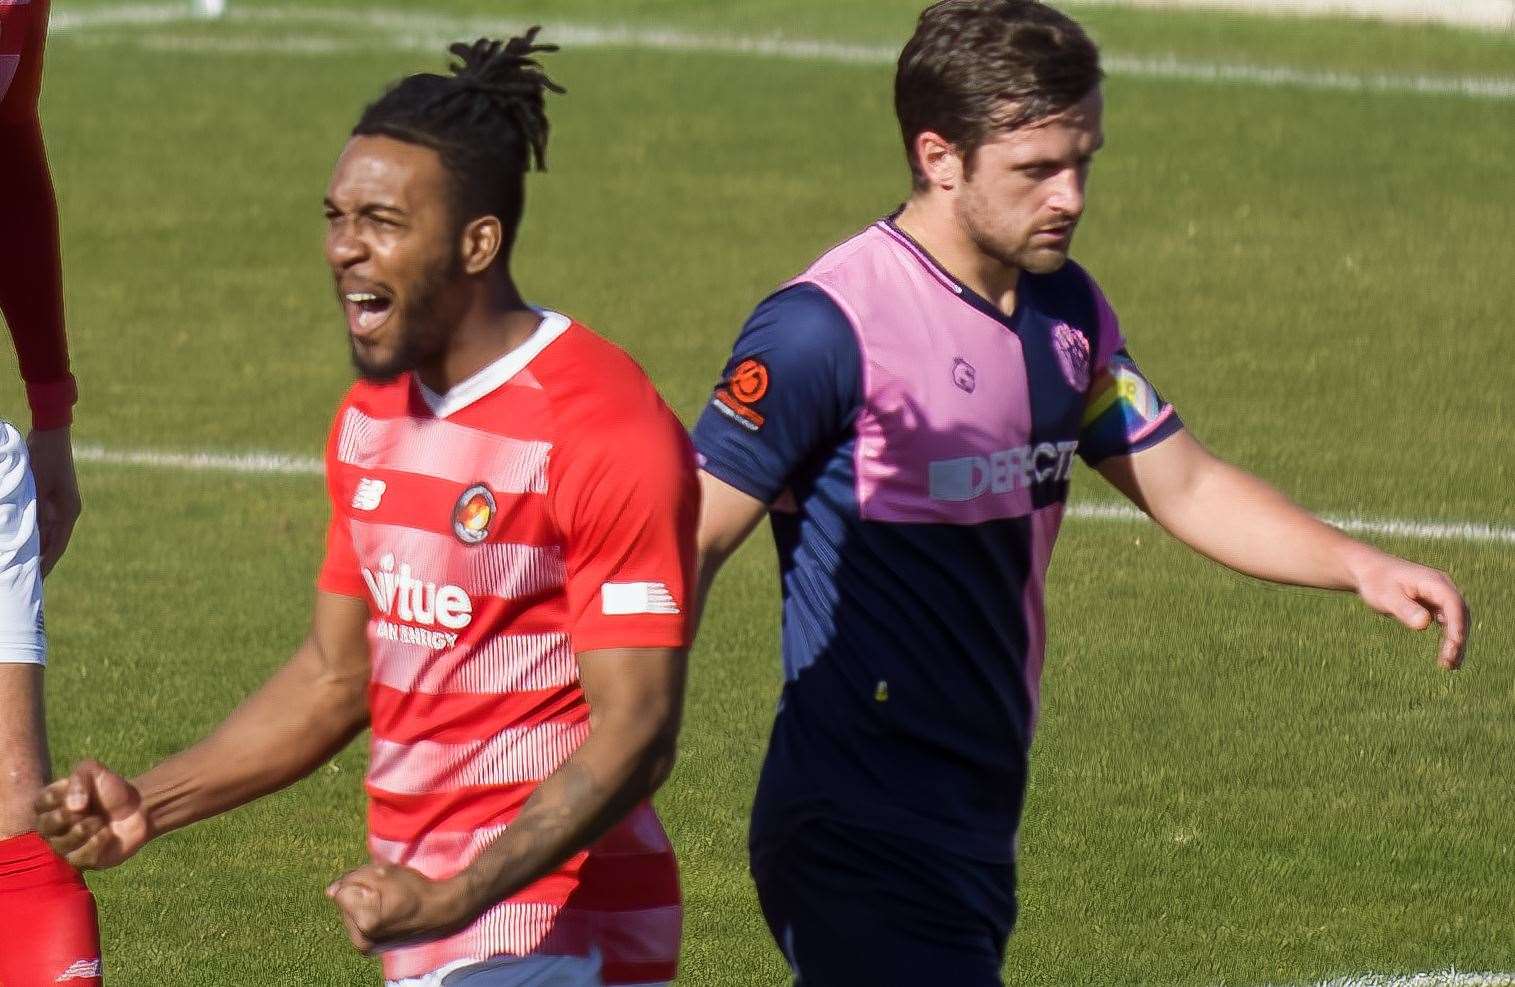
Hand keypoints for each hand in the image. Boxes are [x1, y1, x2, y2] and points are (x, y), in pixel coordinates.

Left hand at [26, 426, 81, 575]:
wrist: (50, 434)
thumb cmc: (43, 459)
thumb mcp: (35, 487)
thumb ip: (34, 513)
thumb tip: (30, 540)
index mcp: (68, 512)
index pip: (57, 546)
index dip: (46, 564)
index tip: (37, 580)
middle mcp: (67, 512)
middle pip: (54, 543)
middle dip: (42, 561)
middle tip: (31, 579)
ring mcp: (60, 505)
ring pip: (48, 534)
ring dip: (39, 549)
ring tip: (27, 565)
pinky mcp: (52, 498)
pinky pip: (44, 523)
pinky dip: (36, 535)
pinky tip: (26, 543)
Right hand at [33, 759, 150, 868]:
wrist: (138, 808)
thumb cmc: (111, 789)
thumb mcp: (94, 772)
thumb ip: (79, 780)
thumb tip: (72, 807)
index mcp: (51, 805)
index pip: (40, 804)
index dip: (58, 797)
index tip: (78, 791)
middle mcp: (53, 828)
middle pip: (45, 827)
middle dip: (66, 817)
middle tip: (86, 810)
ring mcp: (66, 846)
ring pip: (60, 845)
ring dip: (82, 830)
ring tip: (100, 820)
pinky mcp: (83, 860)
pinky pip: (79, 858)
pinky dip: (95, 843)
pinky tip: (107, 833)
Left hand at [326, 863, 478, 954]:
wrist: (438, 911)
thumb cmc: (414, 890)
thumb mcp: (385, 873)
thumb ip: (354, 878)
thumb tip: (330, 891)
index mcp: (365, 920)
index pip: (342, 892)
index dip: (359, 881)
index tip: (381, 884)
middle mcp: (361, 939)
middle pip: (344, 904)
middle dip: (359, 893)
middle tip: (385, 892)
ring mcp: (364, 947)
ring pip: (349, 914)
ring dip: (361, 904)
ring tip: (386, 902)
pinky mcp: (368, 949)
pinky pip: (356, 924)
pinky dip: (365, 914)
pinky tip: (383, 912)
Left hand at [1351, 552, 1469, 669]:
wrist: (1369, 571)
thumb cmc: (1376, 582)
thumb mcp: (1386, 596)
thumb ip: (1404, 608)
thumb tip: (1424, 624)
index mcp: (1434, 582)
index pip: (1453, 604)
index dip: (1457, 625)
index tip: (1455, 645)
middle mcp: (1442, 587)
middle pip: (1460, 614)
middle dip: (1458, 639)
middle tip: (1450, 663)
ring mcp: (1440, 596)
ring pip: (1457, 620)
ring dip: (1456, 642)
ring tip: (1450, 666)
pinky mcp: (1435, 604)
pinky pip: (1448, 623)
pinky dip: (1449, 638)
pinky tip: (1447, 656)